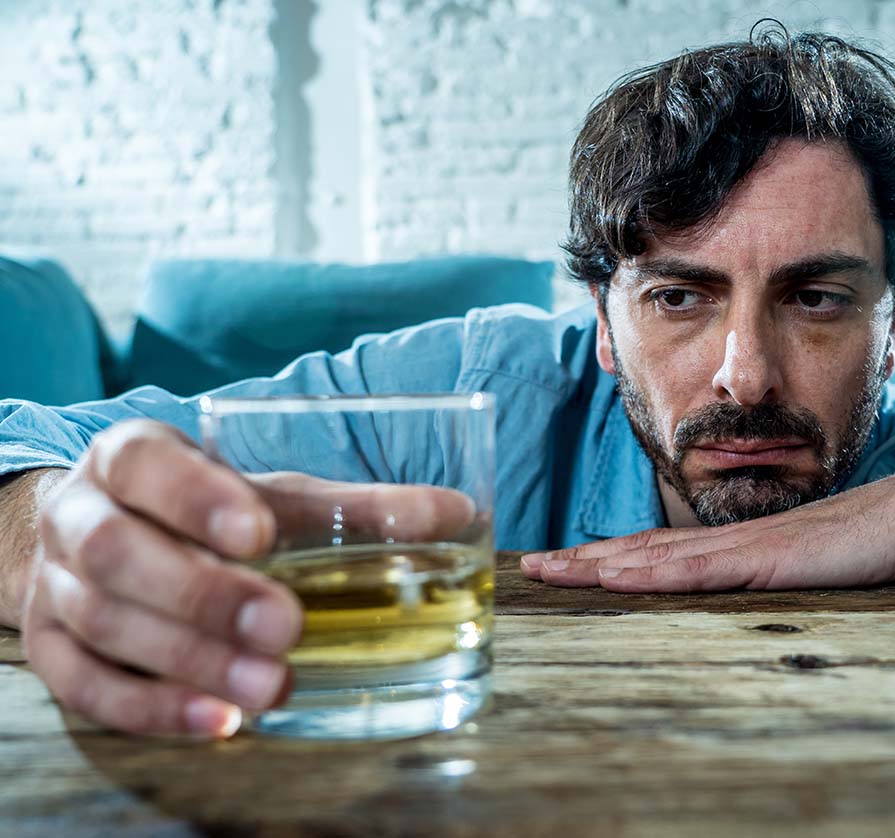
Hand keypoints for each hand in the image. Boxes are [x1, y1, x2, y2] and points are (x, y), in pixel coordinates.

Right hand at [22, 419, 473, 737]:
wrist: (104, 538)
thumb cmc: (210, 512)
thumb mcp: (273, 496)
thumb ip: (356, 507)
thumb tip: (459, 512)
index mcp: (130, 458)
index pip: (146, 465)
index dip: (194, 497)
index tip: (258, 533)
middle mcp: (81, 516)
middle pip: (118, 553)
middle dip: (203, 593)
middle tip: (285, 626)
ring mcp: (55, 587)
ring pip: (105, 622)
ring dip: (191, 659)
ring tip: (271, 685)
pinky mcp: (51, 652)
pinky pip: (90, 687)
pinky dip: (156, 708)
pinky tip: (222, 720)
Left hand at [521, 456, 894, 591]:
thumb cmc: (873, 541)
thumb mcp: (811, 567)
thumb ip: (776, 576)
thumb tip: (746, 593)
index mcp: (739, 544)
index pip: (661, 551)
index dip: (609, 557)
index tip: (565, 565)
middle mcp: (732, 540)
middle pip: (643, 549)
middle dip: (583, 559)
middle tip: (530, 567)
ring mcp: (748, 546)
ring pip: (659, 556)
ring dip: (601, 564)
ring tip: (552, 570)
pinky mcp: (771, 558)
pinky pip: (704, 569)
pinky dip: (657, 574)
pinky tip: (621, 578)